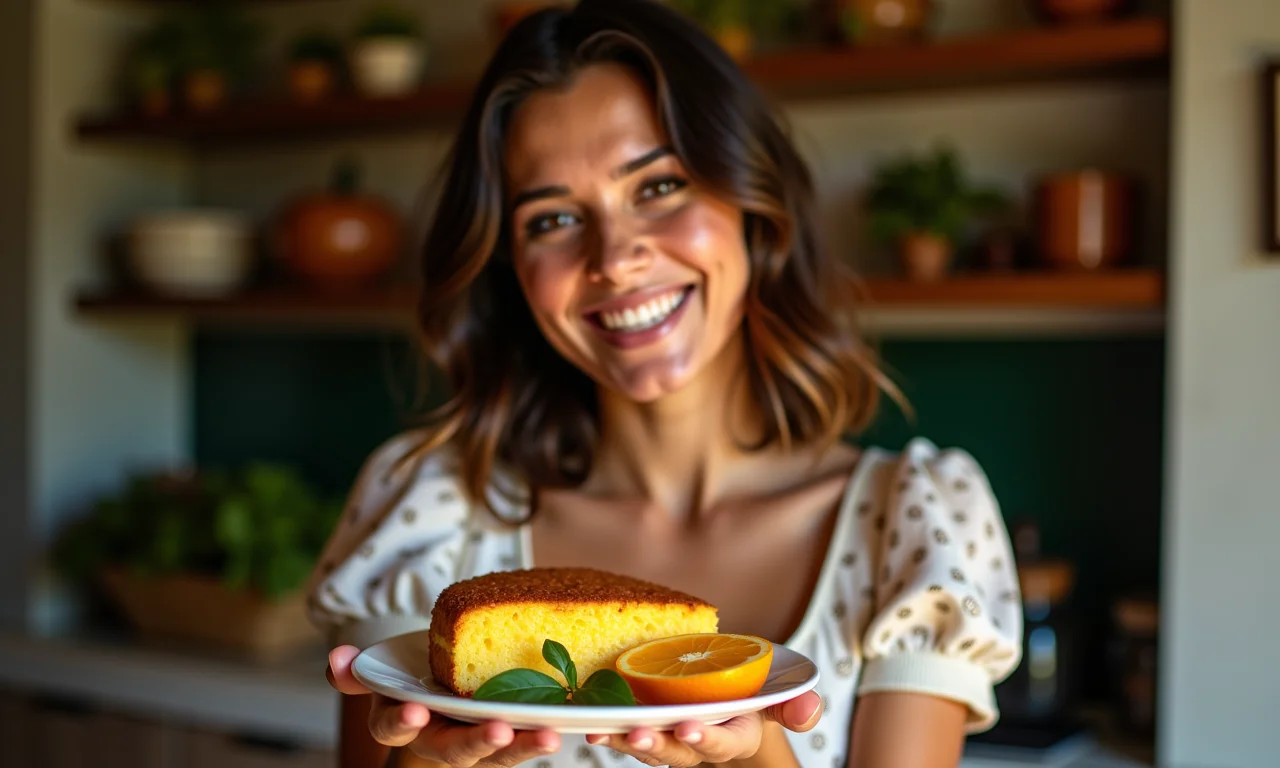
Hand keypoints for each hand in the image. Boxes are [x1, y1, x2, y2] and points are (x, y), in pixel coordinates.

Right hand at [327, 645, 561, 766]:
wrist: (445, 687)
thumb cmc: (413, 678)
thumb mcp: (384, 675)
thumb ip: (359, 673)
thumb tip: (336, 659)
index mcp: (404, 721)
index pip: (394, 727)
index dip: (401, 722)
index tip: (414, 712)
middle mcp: (439, 737)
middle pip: (454, 749)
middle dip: (475, 742)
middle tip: (497, 730)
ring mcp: (476, 740)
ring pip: (498, 753)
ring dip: (522, 746)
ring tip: (546, 736)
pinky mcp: (508, 737)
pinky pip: (525, 741)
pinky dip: (542, 734)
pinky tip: (563, 725)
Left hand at [584, 691, 821, 766]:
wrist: (728, 697)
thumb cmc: (750, 697)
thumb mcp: (774, 699)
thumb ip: (791, 706)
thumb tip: (810, 708)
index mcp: (735, 735)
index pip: (722, 742)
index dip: (706, 737)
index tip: (689, 727)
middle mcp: (701, 744)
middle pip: (679, 751)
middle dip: (660, 743)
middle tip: (641, 733)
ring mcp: (674, 741)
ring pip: (650, 748)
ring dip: (627, 741)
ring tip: (606, 731)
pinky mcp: (651, 732)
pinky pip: (631, 737)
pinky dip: (612, 733)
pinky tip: (594, 725)